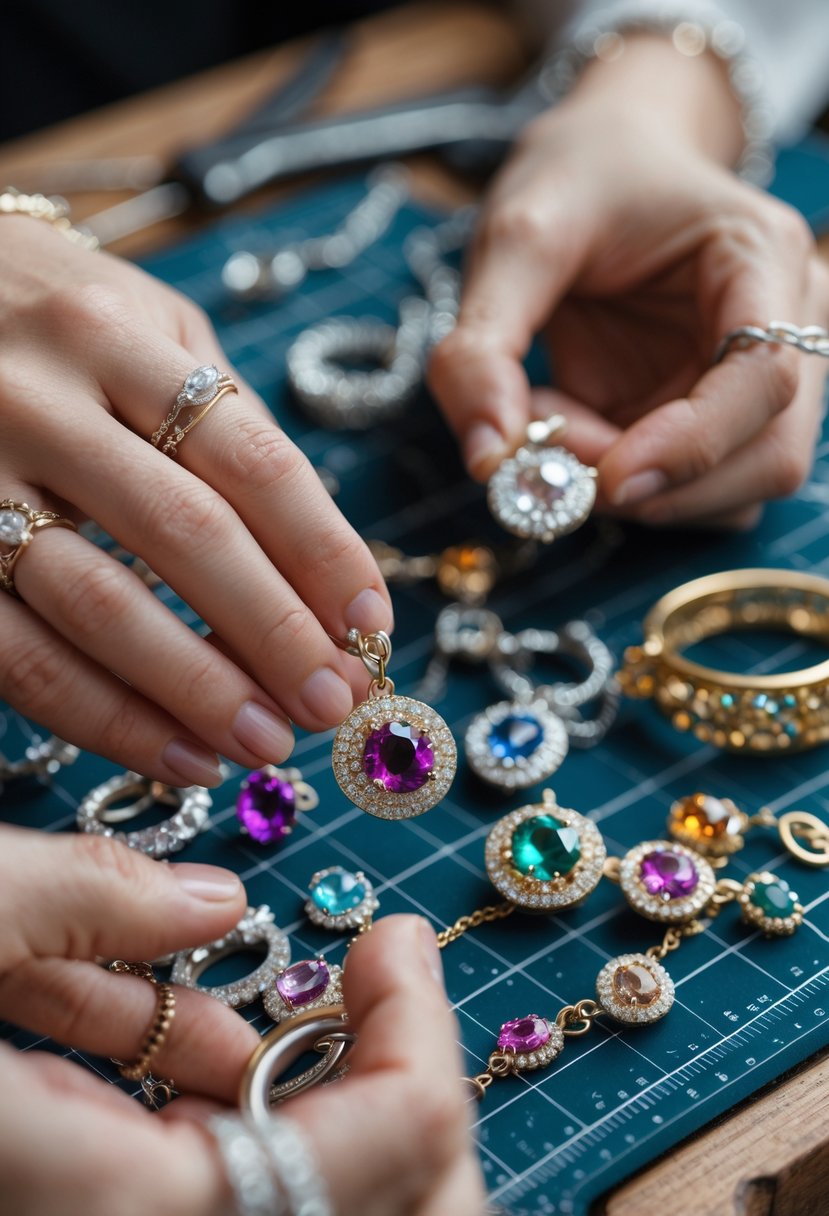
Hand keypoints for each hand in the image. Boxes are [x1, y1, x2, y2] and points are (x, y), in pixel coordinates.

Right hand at [0, 219, 391, 784]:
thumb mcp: (144, 324)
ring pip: (101, 605)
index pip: (251, 459)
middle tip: (333, 702)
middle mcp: (40, 402)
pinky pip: (24, 656)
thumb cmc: (48, 322)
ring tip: (268, 744)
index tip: (373, 623)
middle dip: (275, 632)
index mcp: (117, 337)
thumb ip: (223, 419)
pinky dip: (109, 719)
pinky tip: (179, 756)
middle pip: (187, 533)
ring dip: (199, 690)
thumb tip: (320, 564)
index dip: (324, 550)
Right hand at [0, 829, 483, 1215]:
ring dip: (349, 1112)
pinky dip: (253, 1128)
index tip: (392, 937)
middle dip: (415, 1087)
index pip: (394, 1137)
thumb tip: (213, 899)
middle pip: (402, 1205)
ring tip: (308, 1020)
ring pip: (328, 1205)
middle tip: (385, 986)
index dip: (421, 1023)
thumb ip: (78, 899)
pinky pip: (233, 1195)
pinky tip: (208, 1059)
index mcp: (134, 1205)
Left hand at [430, 37, 828, 528]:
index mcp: (763, 258)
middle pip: (766, 456)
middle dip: (652, 479)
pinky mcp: (715, 423)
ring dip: (633, 490)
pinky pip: (685, 491)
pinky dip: (625, 488)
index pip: (765, 378)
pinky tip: (573, 427)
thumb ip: (487, 344)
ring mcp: (756, 386)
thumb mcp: (517, 236)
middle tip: (547, 446)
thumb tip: (485, 459)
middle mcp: (789, 328)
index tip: (604, 477)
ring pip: (729, 493)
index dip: (692, 445)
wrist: (602, 164)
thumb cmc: (578, 179)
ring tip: (551, 418)